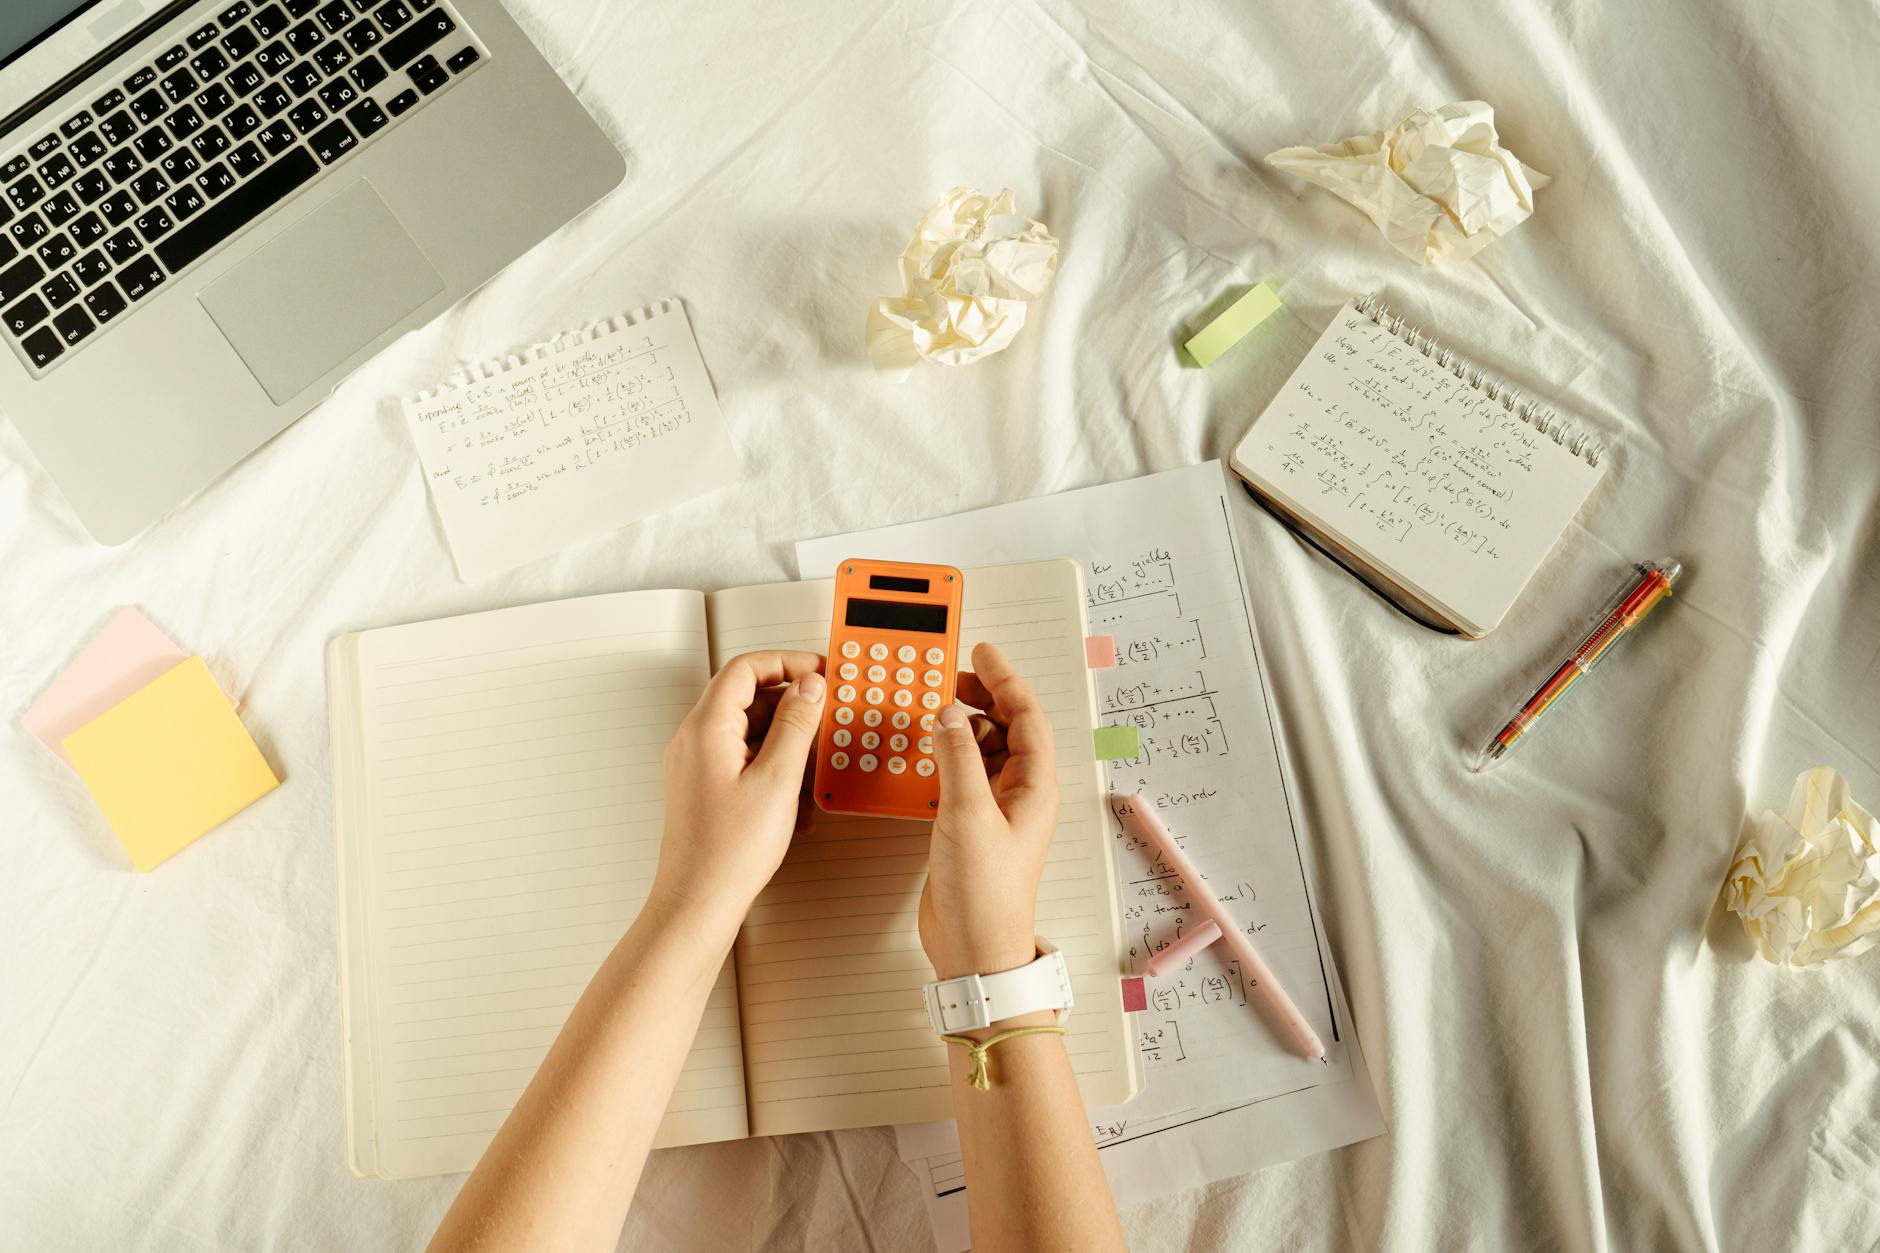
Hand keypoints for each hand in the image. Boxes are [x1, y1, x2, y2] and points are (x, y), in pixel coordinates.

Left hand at [649, 651, 825, 930]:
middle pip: (747, 698)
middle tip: (825, 715)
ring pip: (749, 730)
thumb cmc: (727, 852)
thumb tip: (809, 688)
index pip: (745, 669)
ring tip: (813, 765)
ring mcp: (698, 765)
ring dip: (786, 741)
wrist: (697, 903)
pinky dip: (773, 766)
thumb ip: (797, 726)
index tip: (819, 671)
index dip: (786, 662)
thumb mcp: (777, 780)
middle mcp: (695, 741)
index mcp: (707, 729)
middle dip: (792, 705)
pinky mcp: (706, 788)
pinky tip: (797, 796)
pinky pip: (743, 758)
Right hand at [919, 642, 1060, 980]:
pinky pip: (963, 774)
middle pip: (1007, 727)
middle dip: (981, 696)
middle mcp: (1020, 793)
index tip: (981, 651)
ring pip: (983, 749)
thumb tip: (947, 715)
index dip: (1005, 679)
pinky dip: (946, 755)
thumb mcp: (968, 814)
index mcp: (1034, 786)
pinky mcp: (971, 824)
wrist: (974, 947)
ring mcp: (996, 808)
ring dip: (960, 725)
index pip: (1026, 716)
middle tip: (951, 674)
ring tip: (934, 707)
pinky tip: (926, 750)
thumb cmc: (986, 894)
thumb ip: (957, 757)